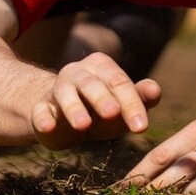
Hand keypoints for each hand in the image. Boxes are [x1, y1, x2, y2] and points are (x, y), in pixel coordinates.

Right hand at [29, 52, 160, 148]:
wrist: (64, 122)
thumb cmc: (101, 112)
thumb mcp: (122, 107)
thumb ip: (140, 98)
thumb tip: (155, 90)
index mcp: (102, 67)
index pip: (120, 83)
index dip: (132, 104)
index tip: (141, 127)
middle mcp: (78, 72)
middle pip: (92, 84)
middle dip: (103, 99)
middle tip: (113, 113)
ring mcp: (57, 89)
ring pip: (65, 94)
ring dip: (74, 108)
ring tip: (83, 125)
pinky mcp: (40, 108)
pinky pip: (40, 111)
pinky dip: (43, 118)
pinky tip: (48, 127)